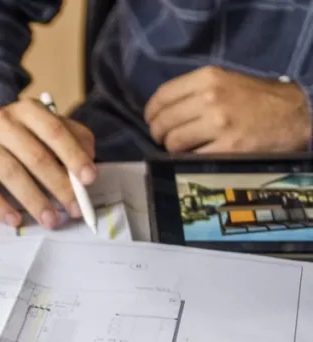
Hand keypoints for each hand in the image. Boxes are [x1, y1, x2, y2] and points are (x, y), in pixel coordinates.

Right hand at [0, 98, 96, 228]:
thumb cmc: (20, 132)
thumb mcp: (47, 125)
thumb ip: (74, 138)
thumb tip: (87, 165)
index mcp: (27, 110)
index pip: (55, 132)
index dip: (74, 156)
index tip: (89, 179)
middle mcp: (1, 123)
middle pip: (35, 157)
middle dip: (59, 186)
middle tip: (75, 209)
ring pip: (11, 174)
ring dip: (34, 201)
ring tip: (51, 220)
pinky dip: (0, 207)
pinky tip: (16, 220)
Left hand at [145, 66, 311, 152]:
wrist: (294, 114)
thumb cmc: (255, 98)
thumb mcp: (224, 81)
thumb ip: (193, 91)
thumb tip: (161, 109)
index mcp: (207, 78)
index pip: (161, 97)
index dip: (151, 113)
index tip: (152, 121)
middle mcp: (210, 98)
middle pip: (163, 122)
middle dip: (159, 133)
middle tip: (165, 138)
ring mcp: (218, 124)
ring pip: (173, 142)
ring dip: (172, 148)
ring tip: (182, 147)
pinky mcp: (227, 147)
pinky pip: (191, 157)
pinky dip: (188, 159)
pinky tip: (196, 155)